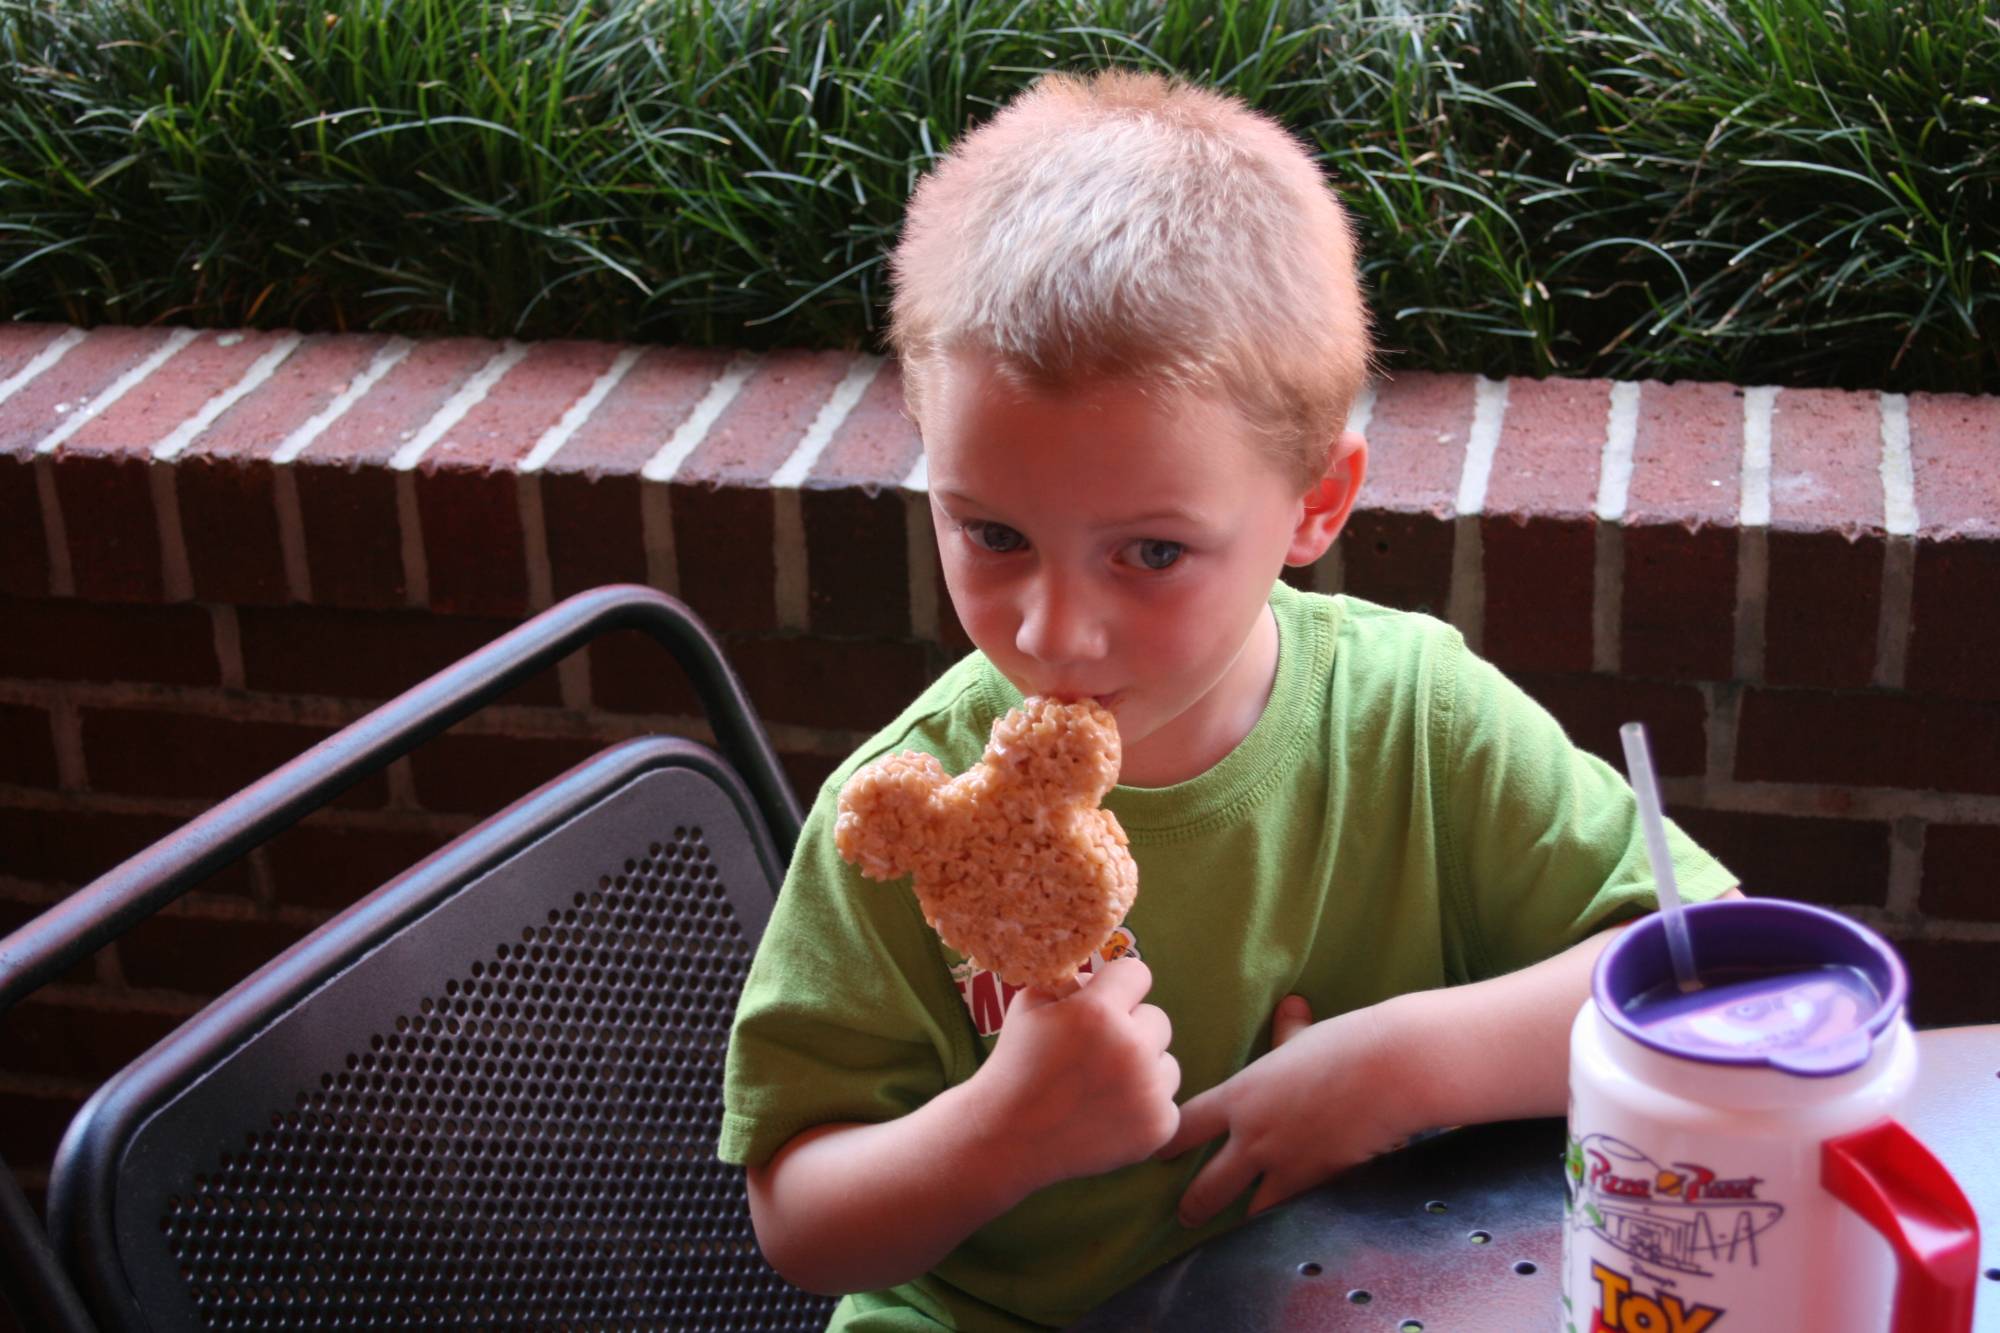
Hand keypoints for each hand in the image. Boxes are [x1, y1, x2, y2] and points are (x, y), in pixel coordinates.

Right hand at [968, 956, 1179, 1193]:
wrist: (1006, 1137)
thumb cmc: (1016, 1063)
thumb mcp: (1030, 1003)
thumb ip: (1071, 980)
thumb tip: (1102, 975)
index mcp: (1097, 1012)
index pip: (1137, 973)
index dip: (1118, 986)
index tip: (1102, 1002)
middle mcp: (1130, 1049)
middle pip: (1158, 1018)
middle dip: (1131, 1030)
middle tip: (1095, 1053)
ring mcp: (1148, 1092)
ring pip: (1167, 1062)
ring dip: (1143, 1070)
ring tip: (1101, 1086)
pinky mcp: (1158, 1127)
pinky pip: (1166, 1101)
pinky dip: (1143, 1108)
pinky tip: (1108, 1113)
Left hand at [1159, 995, 1416, 1227]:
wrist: (1388, 1070)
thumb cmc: (1346, 1044)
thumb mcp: (1306, 1036)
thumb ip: (1289, 1030)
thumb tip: (1291, 1005)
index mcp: (1241, 1096)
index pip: (1189, 1124)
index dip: (1170, 1142)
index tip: (1159, 1155)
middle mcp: (1253, 1136)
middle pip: (1208, 1185)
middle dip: (1194, 1205)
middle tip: (1185, 1218)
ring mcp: (1284, 1166)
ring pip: (1249, 1213)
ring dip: (1241, 1227)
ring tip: (1233, 1242)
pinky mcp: (1318, 1185)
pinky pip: (1294, 1218)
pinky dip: (1289, 1231)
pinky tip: (1283, 1243)